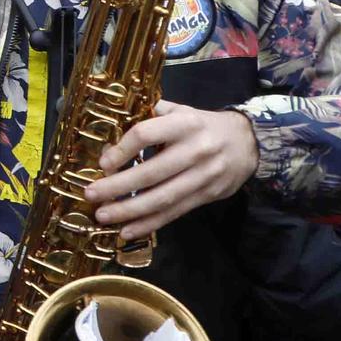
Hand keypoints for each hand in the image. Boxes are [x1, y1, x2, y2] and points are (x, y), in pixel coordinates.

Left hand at [86, 101, 259, 240]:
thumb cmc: (203, 126)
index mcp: (185, 124)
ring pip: (162, 197)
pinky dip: (150, 223)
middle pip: (152, 172)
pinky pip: (174, 212)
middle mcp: (196, 150)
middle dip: (118, 186)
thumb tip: (111, 128)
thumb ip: (151, 115)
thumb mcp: (181, 110)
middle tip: (91, 194)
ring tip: (103, 216)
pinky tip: (128, 230)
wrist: (249, 143)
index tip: (103, 163)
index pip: (146, 135)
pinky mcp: (207, 196)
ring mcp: (203, 176)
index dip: (122, 150)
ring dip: (129, 210)